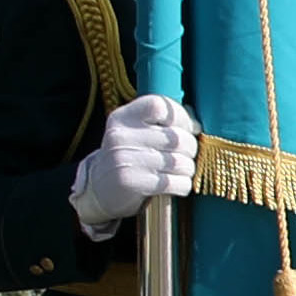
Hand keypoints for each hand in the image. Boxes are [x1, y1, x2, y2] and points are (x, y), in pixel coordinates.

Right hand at [69, 93, 202, 237]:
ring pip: (180, 162)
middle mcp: (121, 136)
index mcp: (122, 118)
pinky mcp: (132, 183)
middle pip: (177, 137)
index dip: (181, 117)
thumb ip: (161, 123)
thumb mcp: (135, 133)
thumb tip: (196, 124)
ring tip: (180, 171)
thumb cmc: (128, 157)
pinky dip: (183, 185)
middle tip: (187, 155)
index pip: (159, 106)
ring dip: (188, 169)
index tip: (188, 129)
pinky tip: (177, 185)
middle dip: (191, 149)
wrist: (98, 190)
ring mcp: (125, 160)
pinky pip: (175, 183)